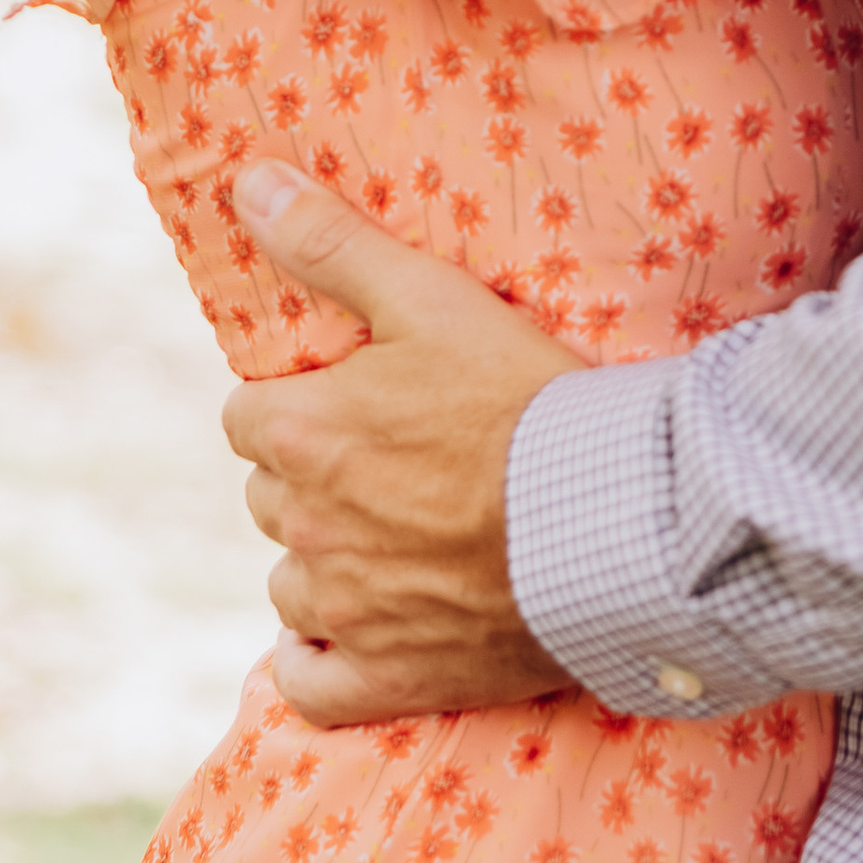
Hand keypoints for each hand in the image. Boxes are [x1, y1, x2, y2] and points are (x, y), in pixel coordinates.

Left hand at [220, 161, 585, 723]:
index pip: (248, 415)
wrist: (614, 516)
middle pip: (271, 495)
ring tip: (405, 533)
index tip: (360, 397)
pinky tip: (366, 628)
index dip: (300, 401)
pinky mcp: (387, 678)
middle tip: (398, 456)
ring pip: (292, 583)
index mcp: (303, 434)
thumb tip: (247, 181)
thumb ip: (330, 241)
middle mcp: (305, 528)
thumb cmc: (524, 394)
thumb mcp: (429, 296)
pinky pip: (309, 682)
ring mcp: (344, 611)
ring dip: (327, 560)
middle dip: (314, 474)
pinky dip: (323, 659)